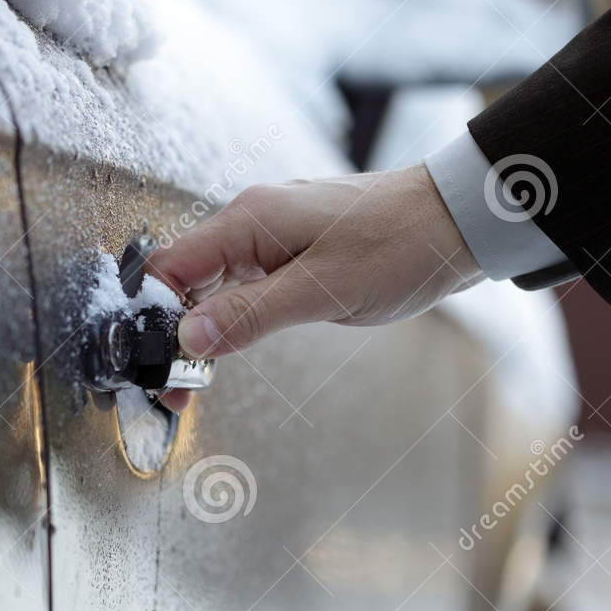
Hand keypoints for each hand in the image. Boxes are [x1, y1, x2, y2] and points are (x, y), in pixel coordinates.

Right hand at [149, 165, 481, 408]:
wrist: (458, 220)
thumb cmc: (401, 246)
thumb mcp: (322, 291)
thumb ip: (249, 315)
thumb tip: (188, 338)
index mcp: (249, 220)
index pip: (169, 267)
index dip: (152, 319)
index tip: (156, 367)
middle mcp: (252, 219)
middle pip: (184, 277)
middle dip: (172, 333)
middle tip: (177, 391)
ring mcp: (272, 232)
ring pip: (212, 282)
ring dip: (201, 328)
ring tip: (196, 380)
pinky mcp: (292, 247)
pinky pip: (243, 281)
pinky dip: (231, 316)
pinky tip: (231, 345)